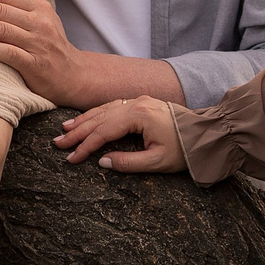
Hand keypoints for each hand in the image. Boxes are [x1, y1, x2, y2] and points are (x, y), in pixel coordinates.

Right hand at [56, 96, 185, 172]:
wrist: (206, 134)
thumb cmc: (184, 149)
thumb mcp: (158, 161)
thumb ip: (129, 162)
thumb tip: (102, 163)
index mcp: (139, 116)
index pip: (104, 131)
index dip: (85, 146)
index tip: (71, 158)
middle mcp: (135, 104)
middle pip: (99, 118)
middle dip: (78, 131)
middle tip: (58, 143)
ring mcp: (138, 101)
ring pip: (104, 109)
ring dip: (84, 120)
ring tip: (66, 129)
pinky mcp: (141, 103)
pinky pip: (112, 106)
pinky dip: (97, 113)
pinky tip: (87, 119)